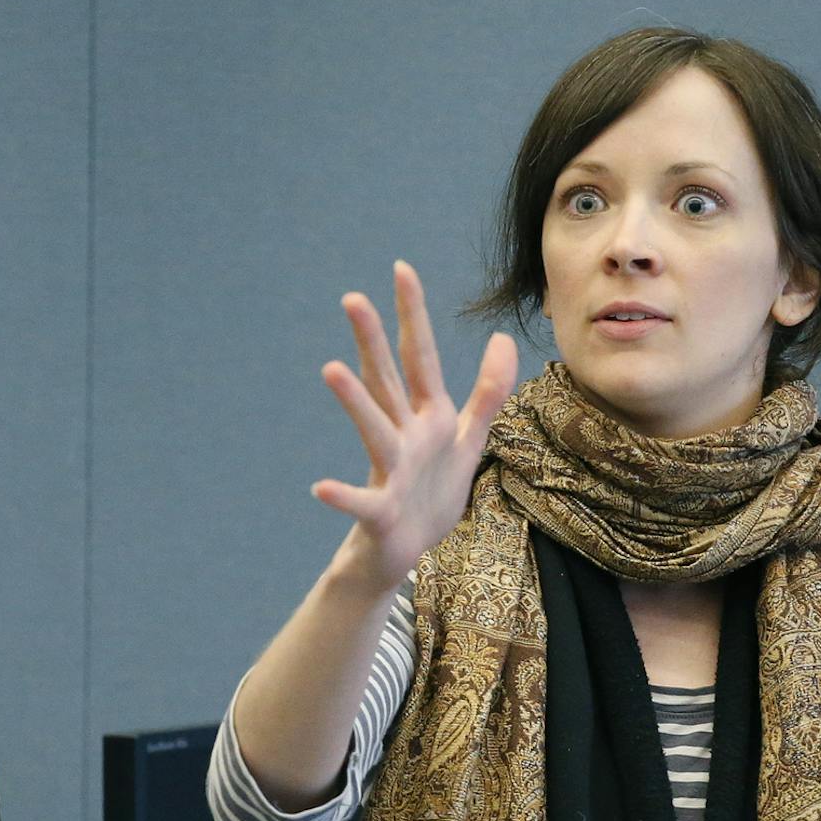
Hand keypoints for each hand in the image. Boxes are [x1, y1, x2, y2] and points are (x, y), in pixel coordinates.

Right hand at [313, 261, 517, 593]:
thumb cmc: (432, 492)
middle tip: (353, 298)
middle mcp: (402, 435)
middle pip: (387, 381)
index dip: (413, 315)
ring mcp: (389, 471)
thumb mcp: (468, 438)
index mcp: (427, 416)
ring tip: (331, 369)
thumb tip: (500, 337)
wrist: (407, 551)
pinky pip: (362, 502)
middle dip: (372, 341)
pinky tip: (320, 488)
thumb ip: (488, 391)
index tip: (402, 269)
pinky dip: (343, 496)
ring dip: (354, 402)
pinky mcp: (382, 512)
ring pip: (373, 430)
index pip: (418, 357)